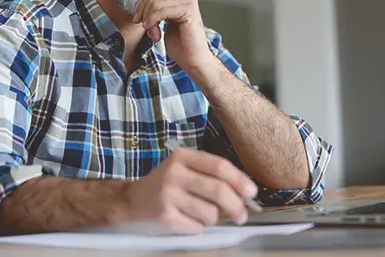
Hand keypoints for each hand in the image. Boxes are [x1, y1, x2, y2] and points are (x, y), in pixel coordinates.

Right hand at [124, 148, 258, 233]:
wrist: (132, 200)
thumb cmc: (167, 183)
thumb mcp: (184, 168)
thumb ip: (211, 174)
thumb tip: (245, 192)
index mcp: (183, 157)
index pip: (219, 166)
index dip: (240, 180)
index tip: (251, 193)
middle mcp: (175, 173)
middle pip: (218, 191)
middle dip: (236, 206)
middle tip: (242, 216)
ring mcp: (168, 194)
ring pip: (210, 213)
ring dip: (214, 219)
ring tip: (205, 216)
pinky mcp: (164, 215)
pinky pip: (196, 227)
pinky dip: (199, 227)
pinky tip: (189, 221)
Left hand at [132, 0, 212, 69]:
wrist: (193, 61)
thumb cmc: (181, 47)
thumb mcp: (164, 24)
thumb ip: (156, 12)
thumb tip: (141, 5)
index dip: (142, 7)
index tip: (138, 21)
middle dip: (145, 14)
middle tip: (146, 29)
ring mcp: (189, 3)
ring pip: (156, 3)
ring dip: (149, 20)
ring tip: (153, 35)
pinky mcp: (189, 11)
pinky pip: (162, 11)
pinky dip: (153, 21)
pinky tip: (155, 34)